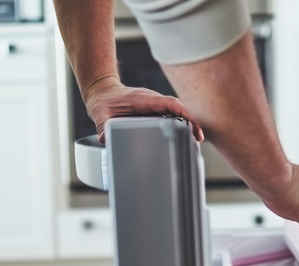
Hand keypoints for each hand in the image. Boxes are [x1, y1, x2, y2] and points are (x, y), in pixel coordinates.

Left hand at [84, 76, 203, 142]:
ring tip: (195, 140)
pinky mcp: (155, 110)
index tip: (191, 125)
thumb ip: (103, 128)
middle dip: (190, 121)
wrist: (102, 92)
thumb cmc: (104, 102)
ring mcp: (155, 105)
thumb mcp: (100, 116)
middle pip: (178, 108)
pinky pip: (172, 115)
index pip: (169, 103)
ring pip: (177, 112)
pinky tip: (185, 137)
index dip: (183, 113)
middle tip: (198, 138)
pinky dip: (180, 124)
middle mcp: (153, 101)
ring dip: (188, 123)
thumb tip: (106, 140)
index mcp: (143, 99)